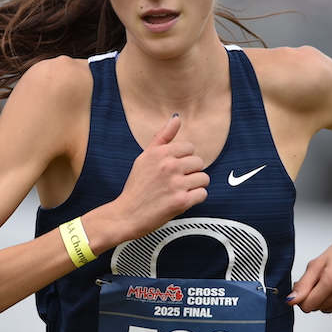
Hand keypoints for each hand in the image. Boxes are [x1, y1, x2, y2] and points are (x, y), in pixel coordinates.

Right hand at [111, 114, 209, 240]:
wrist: (127, 214)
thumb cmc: (136, 186)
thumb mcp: (144, 157)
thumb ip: (162, 137)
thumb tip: (177, 118)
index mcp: (161, 153)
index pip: (190, 148)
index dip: (183, 159)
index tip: (174, 169)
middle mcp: (169, 166)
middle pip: (199, 163)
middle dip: (191, 172)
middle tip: (177, 182)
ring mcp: (176, 184)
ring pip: (203, 178)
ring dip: (195, 186)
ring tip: (180, 191)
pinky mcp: (181, 201)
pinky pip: (203, 194)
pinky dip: (195, 198)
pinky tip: (183, 200)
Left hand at [285, 214, 331, 316]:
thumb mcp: (317, 264)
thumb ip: (303, 285)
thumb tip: (291, 301)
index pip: (307, 306)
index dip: (304, 298)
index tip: (309, 287)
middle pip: (319, 309)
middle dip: (318, 297)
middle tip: (327, 280)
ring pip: (331, 311)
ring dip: (330, 300)